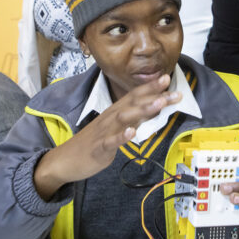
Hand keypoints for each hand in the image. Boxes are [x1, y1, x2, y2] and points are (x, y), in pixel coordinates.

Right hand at [33, 74, 180, 199]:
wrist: (65, 160)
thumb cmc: (93, 143)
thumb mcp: (116, 128)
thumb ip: (133, 119)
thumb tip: (153, 110)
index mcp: (115, 113)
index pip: (135, 96)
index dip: (151, 88)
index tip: (167, 79)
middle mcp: (110, 118)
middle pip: (134, 104)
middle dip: (154, 96)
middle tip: (174, 91)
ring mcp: (104, 132)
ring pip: (124, 118)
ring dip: (142, 110)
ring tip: (159, 103)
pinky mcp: (98, 148)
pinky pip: (110, 142)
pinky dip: (121, 137)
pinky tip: (132, 133)